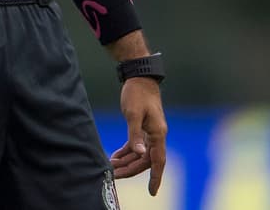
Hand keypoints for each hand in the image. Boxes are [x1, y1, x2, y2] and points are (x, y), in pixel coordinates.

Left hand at [110, 77, 167, 194]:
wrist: (140, 78)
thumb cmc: (137, 94)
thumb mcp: (133, 114)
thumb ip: (135, 135)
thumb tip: (139, 153)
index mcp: (158, 134)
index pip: (158, 161)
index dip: (155, 177)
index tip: (152, 192)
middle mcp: (156, 136)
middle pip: (145, 160)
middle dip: (130, 169)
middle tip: (114, 176)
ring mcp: (150, 132)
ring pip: (140, 154)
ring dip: (127, 161)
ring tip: (111, 167)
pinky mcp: (143, 127)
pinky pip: (136, 145)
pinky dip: (126, 152)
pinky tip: (115, 156)